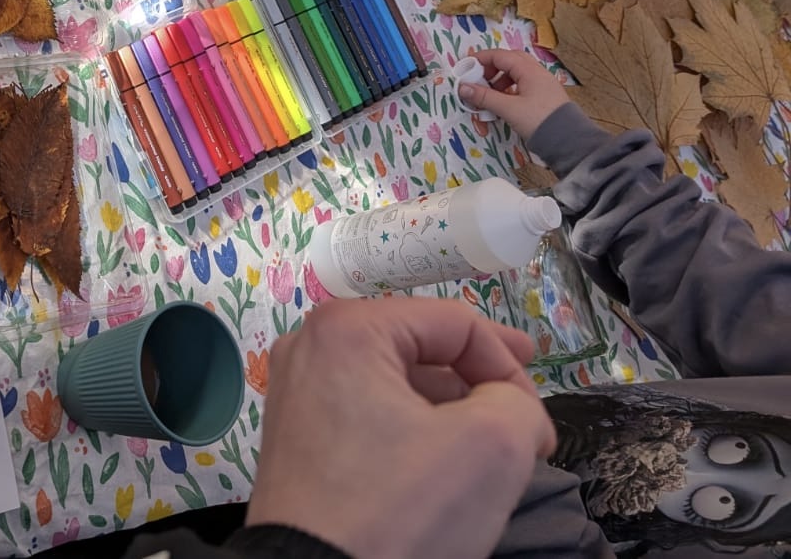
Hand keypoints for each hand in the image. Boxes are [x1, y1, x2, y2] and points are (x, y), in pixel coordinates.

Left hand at [246, 298, 555, 558]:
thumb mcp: (491, 447)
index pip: (454, 322)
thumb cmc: (401, 510)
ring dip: (448, 407)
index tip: (537, 422)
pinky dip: (413, 430)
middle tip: (524, 411)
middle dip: (478, 380)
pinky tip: (441, 460)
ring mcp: (296, 395)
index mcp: (347, 329)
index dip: (509, 366)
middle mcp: (310, 348)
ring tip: (488, 443)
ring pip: (395, 384)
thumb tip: (509, 406)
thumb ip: (518, 404)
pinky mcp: (296, 440)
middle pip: (419, 347)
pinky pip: (368, 415)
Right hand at [458, 48, 569, 142]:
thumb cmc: (538, 120)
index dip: (481, 59)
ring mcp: (543, 83)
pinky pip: (524, 83)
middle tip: (478, 78)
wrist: (569, 141)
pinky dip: (510, 87)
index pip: (500, 55)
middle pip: (510, 60)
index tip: (465, 67)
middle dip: (491, 67)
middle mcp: (537, 72)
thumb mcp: (508, 109)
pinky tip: (505, 101)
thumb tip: (462, 87)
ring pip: (517, 72)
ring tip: (490, 93)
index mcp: (529, 70)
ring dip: (500, 78)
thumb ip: (484, 97)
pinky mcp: (545, 95)